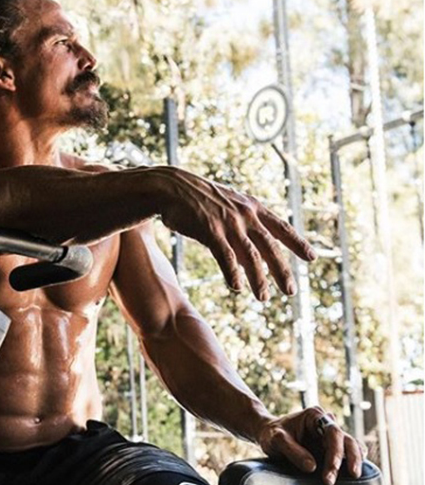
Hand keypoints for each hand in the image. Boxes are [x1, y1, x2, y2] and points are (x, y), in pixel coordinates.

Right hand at [157, 168, 315, 300]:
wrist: (173, 187)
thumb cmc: (199, 199)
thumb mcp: (228, 205)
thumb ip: (242, 222)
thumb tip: (250, 247)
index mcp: (252, 208)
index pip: (281, 228)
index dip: (297, 243)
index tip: (312, 258)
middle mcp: (245, 216)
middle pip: (270, 247)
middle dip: (282, 271)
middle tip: (290, 291)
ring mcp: (228, 223)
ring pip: (250, 255)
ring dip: (259, 279)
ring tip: (263, 298)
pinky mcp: (210, 231)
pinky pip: (225, 256)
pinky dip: (232, 272)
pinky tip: (236, 287)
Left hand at [256, 407, 364, 484]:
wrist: (267, 435)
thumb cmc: (271, 434)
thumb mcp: (276, 440)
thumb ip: (292, 451)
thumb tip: (312, 467)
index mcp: (314, 416)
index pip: (333, 432)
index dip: (336, 451)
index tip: (332, 469)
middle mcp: (325, 424)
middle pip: (347, 439)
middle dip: (351, 457)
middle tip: (352, 475)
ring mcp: (329, 436)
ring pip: (351, 446)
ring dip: (354, 461)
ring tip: (355, 477)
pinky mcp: (330, 448)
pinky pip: (346, 454)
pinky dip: (351, 463)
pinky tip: (354, 475)